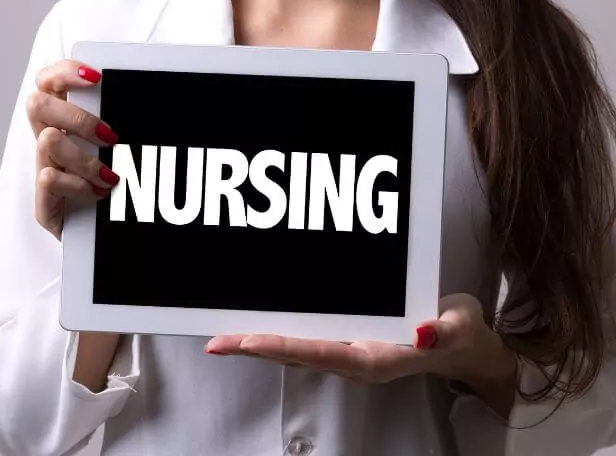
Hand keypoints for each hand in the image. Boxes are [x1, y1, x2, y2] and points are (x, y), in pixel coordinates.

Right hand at [28, 60, 119, 238]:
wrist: (109, 236)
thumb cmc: (121, 188)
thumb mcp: (126, 153)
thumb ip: (125, 127)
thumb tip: (155, 101)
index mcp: (65, 122)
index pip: (49, 81)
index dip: (66, 72)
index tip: (97, 77)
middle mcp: (49, 140)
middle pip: (37, 104)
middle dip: (78, 117)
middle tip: (110, 137)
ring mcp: (44, 168)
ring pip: (48, 140)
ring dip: (85, 158)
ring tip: (111, 177)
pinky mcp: (44, 201)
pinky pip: (49, 178)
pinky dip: (79, 185)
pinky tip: (100, 194)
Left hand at [205, 293, 517, 415]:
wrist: (466, 348)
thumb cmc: (462, 335)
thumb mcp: (461, 329)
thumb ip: (441, 333)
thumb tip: (419, 333)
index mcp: (379, 357)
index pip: (321, 351)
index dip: (283, 345)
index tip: (248, 340)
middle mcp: (358, 358)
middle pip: (297, 352)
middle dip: (256, 346)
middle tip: (216, 339)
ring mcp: (352, 352)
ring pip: (298, 347)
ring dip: (262, 341)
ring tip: (226, 334)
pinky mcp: (352, 341)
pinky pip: (310, 338)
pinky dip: (282, 333)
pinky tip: (265, 325)